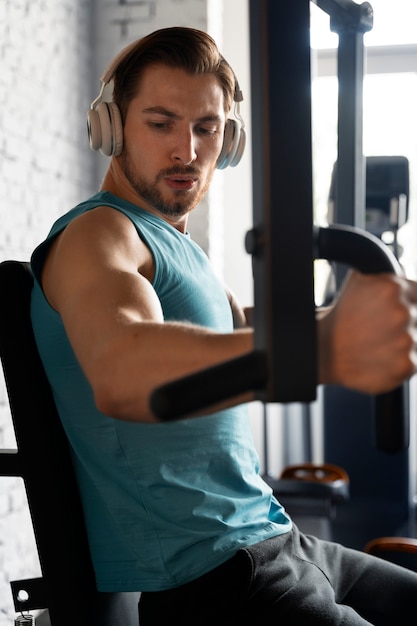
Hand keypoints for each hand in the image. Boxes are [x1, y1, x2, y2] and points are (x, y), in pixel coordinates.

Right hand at [318, 270, 416, 393]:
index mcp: (392, 288)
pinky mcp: (406, 365)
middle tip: (380, 330)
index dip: (409, 303)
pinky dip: (399, 361)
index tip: (392, 314)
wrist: (324, 350)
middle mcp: (402, 313)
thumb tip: (411, 280)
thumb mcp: (360, 283)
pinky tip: (380, 358)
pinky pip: (413, 360)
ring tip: (378, 344)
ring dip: (401, 342)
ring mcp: (405, 340)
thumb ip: (392, 279)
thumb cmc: (342, 317)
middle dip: (403, 323)